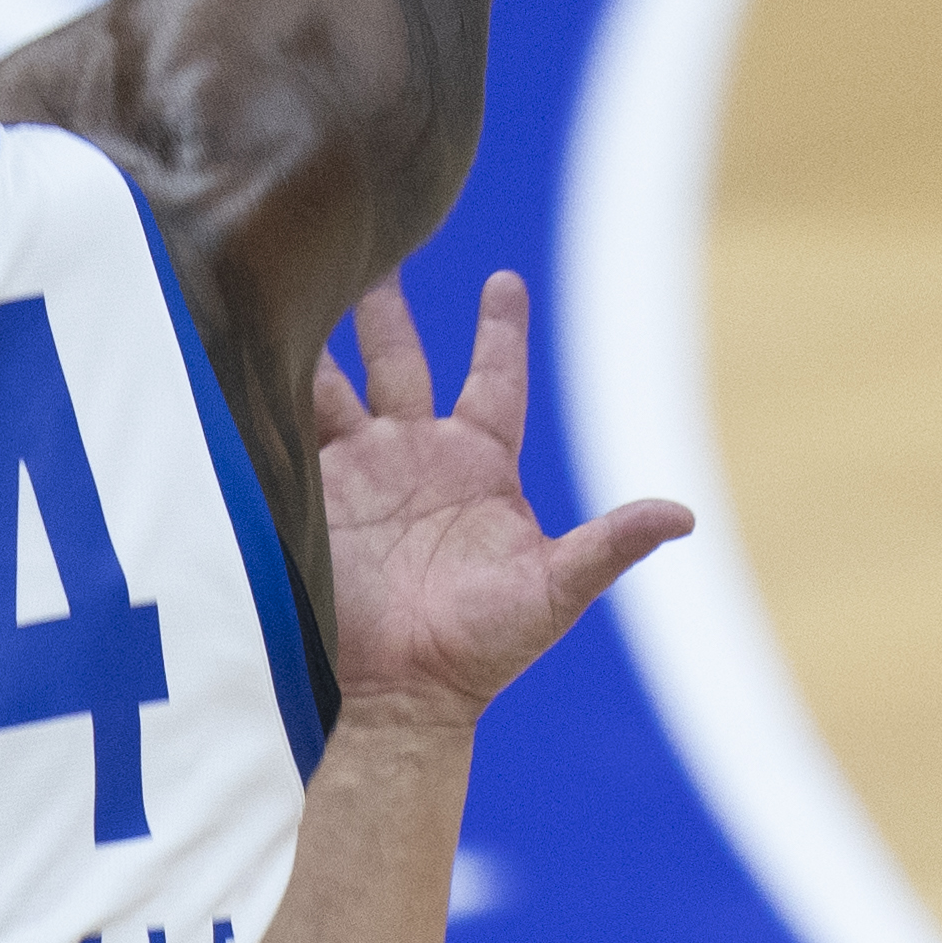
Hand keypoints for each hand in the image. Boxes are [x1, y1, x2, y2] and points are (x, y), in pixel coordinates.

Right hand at [316, 270, 688, 726]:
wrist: (400, 697)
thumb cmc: (482, 651)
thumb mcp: (553, 593)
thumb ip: (609, 546)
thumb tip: (683, 516)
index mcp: (479, 465)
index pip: (494, 378)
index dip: (500, 331)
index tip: (504, 281)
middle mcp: (417, 458)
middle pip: (401, 360)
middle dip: (385, 309)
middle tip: (377, 245)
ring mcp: (362, 475)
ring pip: (337, 384)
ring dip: (320, 337)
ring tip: (299, 277)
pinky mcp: (311, 497)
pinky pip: (291, 429)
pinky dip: (276, 391)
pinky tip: (258, 347)